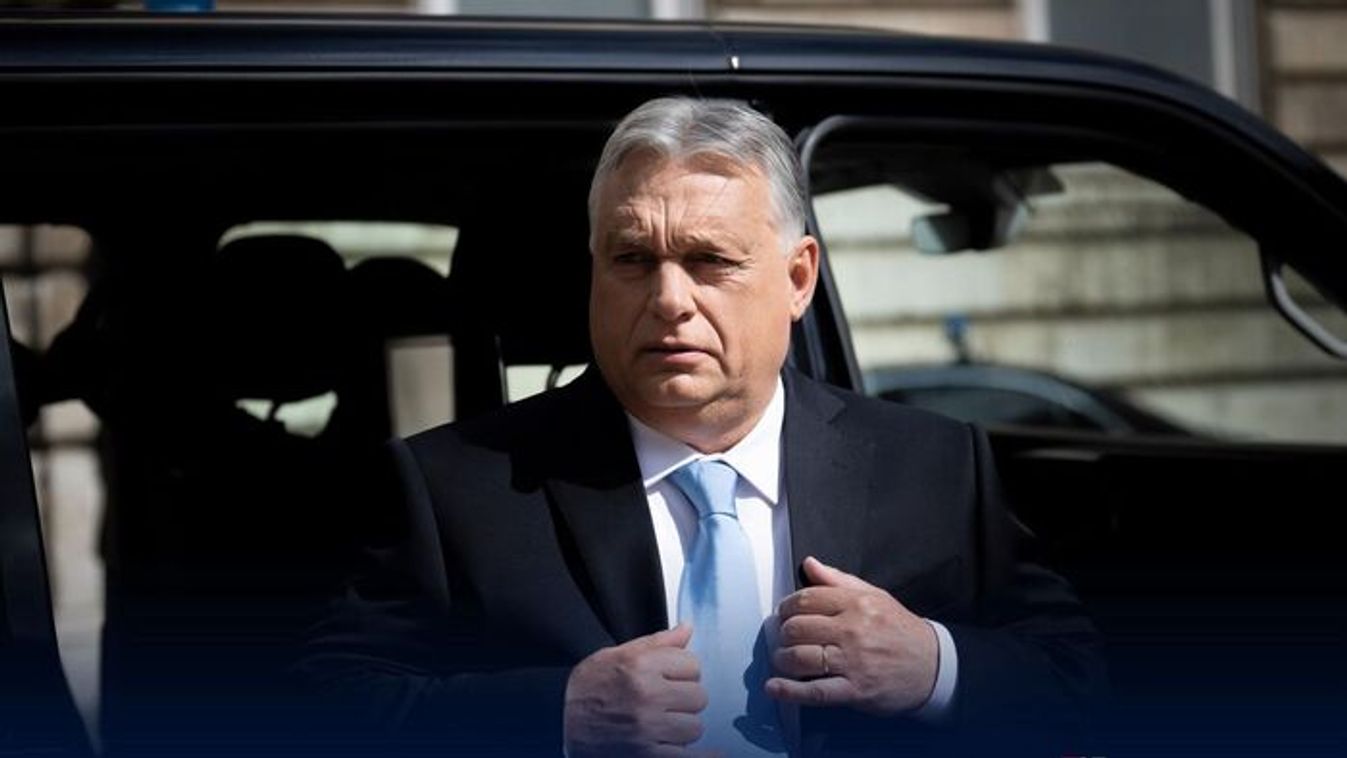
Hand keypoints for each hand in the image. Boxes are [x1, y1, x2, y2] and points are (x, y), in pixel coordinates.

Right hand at [564, 623, 710, 756]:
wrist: (556, 723)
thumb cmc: (587, 689)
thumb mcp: (614, 656)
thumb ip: (656, 643)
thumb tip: (687, 628)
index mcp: (639, 665)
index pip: (692, 664)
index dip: (683, 671)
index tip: (673, 678)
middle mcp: (645, 695)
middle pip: (698, 696)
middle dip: (685, 700)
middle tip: (666, 704)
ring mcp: (646, 728)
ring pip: (695, 727)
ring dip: (682, 729)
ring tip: (662, 726)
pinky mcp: (646, 755)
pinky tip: (704, 755)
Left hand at [766, 556, 937, 715]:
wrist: (934, 665)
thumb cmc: (901, 630)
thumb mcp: (874, 596)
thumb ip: (837, 580)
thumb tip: (810, 564)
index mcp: (856, 604)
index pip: (807, 599)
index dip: (788, 607)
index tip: (785, 613)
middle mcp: (853, 631)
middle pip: (799, 628)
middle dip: (784, 633)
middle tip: (784, 637)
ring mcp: (853, 662)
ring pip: (802, 658)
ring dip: (783, 659)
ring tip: (783, 659)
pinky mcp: (855, 690)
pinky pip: (816, 691)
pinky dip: (790, 691)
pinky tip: (775, 687)